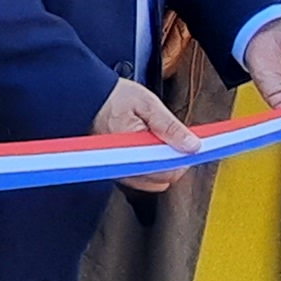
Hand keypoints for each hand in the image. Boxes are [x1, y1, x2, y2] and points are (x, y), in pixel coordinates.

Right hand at [91, 74, 202, 191]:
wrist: (89, 97)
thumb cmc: (113, 97)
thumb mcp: (148, 104)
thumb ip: (171, 127)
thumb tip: (192, 145)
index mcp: (133, 149)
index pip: (168, 171)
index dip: (183, 158)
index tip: (191, 144)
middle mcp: (125, 166)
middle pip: (163, 180)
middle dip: (174, 162)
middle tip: (175, 139)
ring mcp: (120, 171)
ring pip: (154, 182)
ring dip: (163, 164)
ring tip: (159, 140)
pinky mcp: (117, 171)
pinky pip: (142, 179)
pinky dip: (151, 166)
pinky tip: (149, 147)